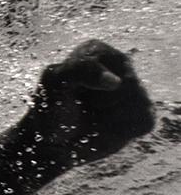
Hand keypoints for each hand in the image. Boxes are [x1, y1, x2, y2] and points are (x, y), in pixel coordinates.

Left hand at [21, 40, 154, 167]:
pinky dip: (122, 130)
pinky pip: (143, 121)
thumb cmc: (50, 110)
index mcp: (96, 51)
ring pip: (138, 102)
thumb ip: (79, 69)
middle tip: (83, 105)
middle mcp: (120, 65)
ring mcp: (134, 90)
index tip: (70, 89)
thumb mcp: (53, 84)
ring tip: (94, 116)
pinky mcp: (142, 113)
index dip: (87, 81)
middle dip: (101, 100)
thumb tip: (116, 81)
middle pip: (128, 83)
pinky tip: (106, 127)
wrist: (53, 144)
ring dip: (111, 116)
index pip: (103, 63)